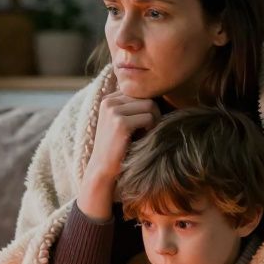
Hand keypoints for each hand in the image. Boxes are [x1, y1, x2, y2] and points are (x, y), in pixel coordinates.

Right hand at [79, 91, 161, 218]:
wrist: (103, 170)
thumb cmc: (118, 148)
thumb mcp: (122, 122)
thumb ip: (134, 107)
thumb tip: (160, 93)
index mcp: (109, 99)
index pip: (140, 93)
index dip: (147, 108)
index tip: (142, 125)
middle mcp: (109, 101)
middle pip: (147, 97)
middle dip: (153, 114)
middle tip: (148, 131)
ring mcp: (113, 111)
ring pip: (150, 105)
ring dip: (154, 121)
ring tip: (145, 135)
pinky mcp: (120, 122)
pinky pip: (149, 118)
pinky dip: (151, 129)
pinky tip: (142, 139)